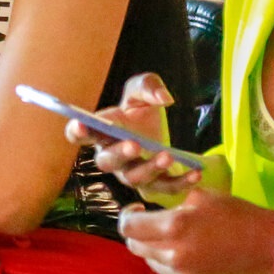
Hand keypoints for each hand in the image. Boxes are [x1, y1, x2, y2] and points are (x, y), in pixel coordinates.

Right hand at [68, 73, 214, 197]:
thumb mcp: (143, 90)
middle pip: (106, 161)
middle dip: (119, 154)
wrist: (162, 136)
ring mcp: (131, 174)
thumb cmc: (142, 113)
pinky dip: (181, 183)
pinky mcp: (154, 186)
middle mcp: (112, 157)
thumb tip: (164, 98)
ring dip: (150, 168)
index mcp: (103, 132)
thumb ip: (148, 85)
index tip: (81, 124)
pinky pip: (164, 188)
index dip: (77, 131)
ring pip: (134, 178)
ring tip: (167, 155)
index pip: (80, 134)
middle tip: (134, 144)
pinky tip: (196, 173)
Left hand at [117, 188, 273, 273]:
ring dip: (155, 248)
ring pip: (151, 261)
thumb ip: (172, 206)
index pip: (129, 226)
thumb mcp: (202, 197)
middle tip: (152, 223)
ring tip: (176, 237)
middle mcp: (173, 255)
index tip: (138, 211)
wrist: (270, 249)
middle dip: (139, 233)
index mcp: (174, 227)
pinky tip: (191, 252)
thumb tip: (151, 211)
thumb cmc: (238, 216)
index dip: (128, 216)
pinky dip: (172, 262)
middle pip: (135, 246)